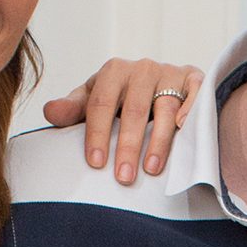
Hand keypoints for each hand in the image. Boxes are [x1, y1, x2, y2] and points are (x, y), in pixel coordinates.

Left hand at [42, 59, 204, 183]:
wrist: (159, 81)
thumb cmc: (120, 97)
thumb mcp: (93, 99)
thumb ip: (73, 108)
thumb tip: (50, 112)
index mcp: (114, 71)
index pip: (101, 104)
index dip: (97, 134)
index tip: (96, 163)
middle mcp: (143, 68)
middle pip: (134, 109)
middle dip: (128, 146)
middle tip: (124, 177)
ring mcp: (171, 72)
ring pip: (166, 108)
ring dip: (159, 141)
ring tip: (151, 169)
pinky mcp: (195, 79)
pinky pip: (197, 95)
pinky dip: (192, 112)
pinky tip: (185, 134)